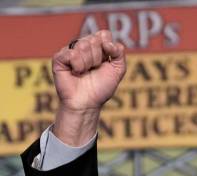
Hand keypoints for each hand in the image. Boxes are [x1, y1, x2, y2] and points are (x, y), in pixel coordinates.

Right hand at [52, 30, 125, 145]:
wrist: (87, 103)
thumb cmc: (101, 88)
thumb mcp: (118, 70)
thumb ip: (119, 54)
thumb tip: (108, 42)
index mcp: (97, 47)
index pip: (104, 34)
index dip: (108, 46)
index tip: (107, 61)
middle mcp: (83, 46)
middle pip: (94, 40)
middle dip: (98, 58)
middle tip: (93, 70)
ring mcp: (70, 51)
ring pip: (83, 45)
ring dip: (88, 63)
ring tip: (84, 72)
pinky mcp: (59, 58)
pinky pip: (71, 53)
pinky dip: (77, 65)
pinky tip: (75, 73)